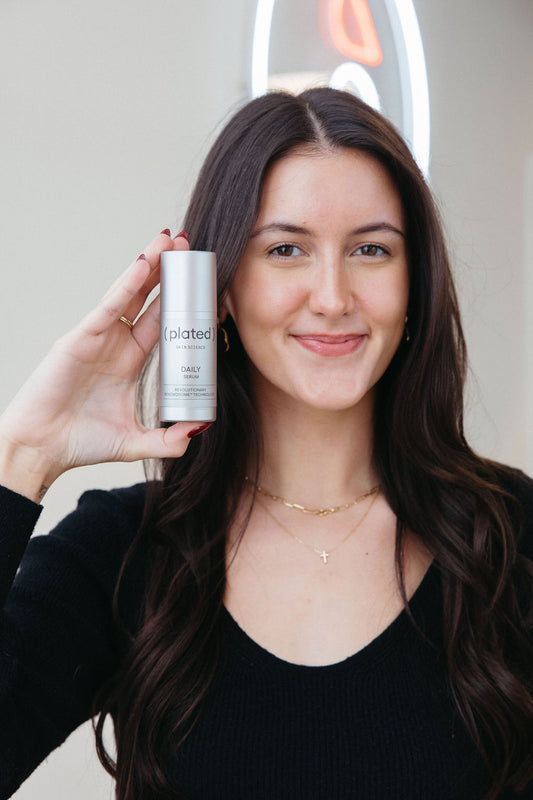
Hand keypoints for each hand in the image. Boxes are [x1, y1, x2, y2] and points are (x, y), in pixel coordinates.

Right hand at [0, 231, 207, 497]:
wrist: (43, 450)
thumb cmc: (82, 443)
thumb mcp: (136, 444)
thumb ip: (168, 441)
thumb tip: (200, 429)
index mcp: (132, 361)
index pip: (164, 324)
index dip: (183, 304)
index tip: (206, 285)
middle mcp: (118, 344)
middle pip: (150, 300)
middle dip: (170, 272)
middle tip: (191, 247)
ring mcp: (100, 338)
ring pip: (131, 294)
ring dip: (152, 265)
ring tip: (172, 238)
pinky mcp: (81, 337)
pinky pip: (109, 307)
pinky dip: (127, 285)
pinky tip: (144, 264)